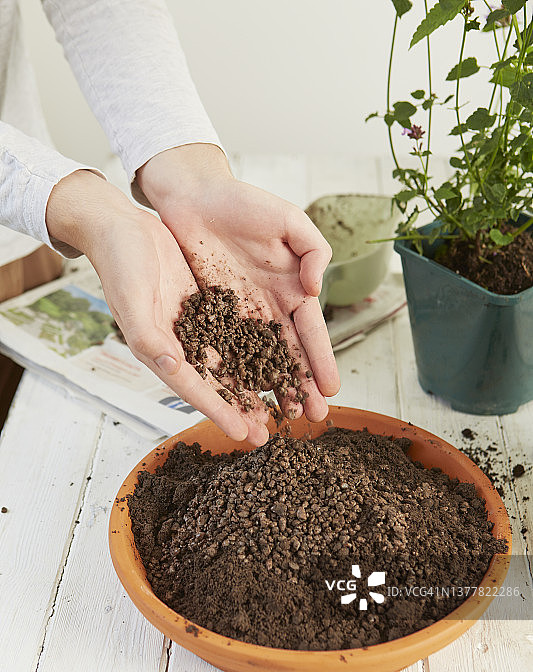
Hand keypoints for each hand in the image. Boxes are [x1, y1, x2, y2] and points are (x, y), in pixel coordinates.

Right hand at [45, 170, 271, 444]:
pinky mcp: (206, 306)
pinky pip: (233, 333)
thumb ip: (150, 338)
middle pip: (215, 384)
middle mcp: (178, 344)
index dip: (218, 412)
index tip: (242, 434)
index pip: (194, 388)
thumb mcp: (132, 301)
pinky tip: (272, 361)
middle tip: (267, 433)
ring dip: (250, 386)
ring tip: (275, 407)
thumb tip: (173, 367)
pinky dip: (251, 349)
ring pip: (228, 363)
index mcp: (158, 349)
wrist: (122, 228)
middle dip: (241, 410)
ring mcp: (193, 326)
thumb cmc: (120, 264)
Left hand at [137, 145, 339, 421]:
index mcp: (293, 288)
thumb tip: (316, 289)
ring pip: (256, 360)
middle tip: (312, 418)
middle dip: (301, 386)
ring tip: (277, 418)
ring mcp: (238, 314)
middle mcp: (268, 308)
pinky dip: (230, 373)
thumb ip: (313, 250)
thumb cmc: (244, 203)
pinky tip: (236, 396)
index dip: (321, 361)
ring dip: (268, 389)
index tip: (332, 390)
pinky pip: (221, 348)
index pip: (311, 332)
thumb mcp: (289, 219)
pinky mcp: (209, 314)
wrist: (194, 196)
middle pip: (287, 355)